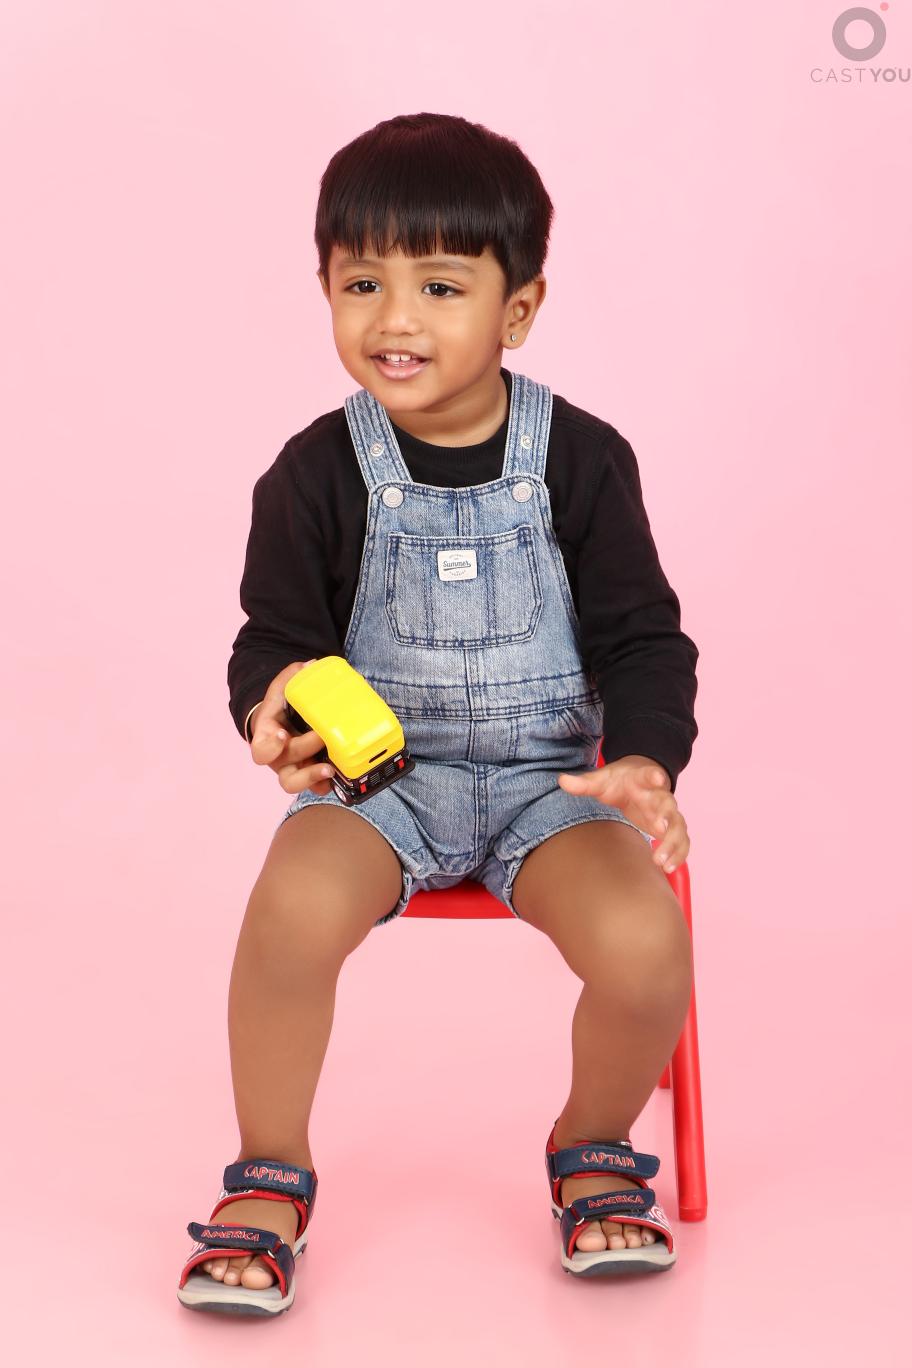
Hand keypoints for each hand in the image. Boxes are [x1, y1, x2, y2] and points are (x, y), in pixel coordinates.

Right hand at [249, 660, 334, 795]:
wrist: (282, 723)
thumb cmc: (280, 709)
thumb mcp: (280, 691)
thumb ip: (291, 679)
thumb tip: (310, 665)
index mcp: (265, 738)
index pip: (260, 749)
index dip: (270, 746)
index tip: (283, 733)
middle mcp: (277, 758)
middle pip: (283, 763)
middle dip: (303, 750)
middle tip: (320, 736)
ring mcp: (292, 769)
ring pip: (294, 784)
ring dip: (312, 777)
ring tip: (329, 769)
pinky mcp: (308, 775)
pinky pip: (314, 787)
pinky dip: (325, 784)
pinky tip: (339, 776)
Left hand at [557, 754, 689, 873]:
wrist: (639, 781)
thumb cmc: (620, 781)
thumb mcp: (602, 780)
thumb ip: (585, 783)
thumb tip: (562, 781)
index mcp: (644, 779)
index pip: (650, 775)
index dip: (654, 776)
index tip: (657, 778)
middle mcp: (660, 796)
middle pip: (669, 806)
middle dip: (667, 817)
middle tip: (660, 829)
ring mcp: (668, 813)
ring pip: (678, 828)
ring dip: (673, 844)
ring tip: (662, 862)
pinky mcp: (670, 828)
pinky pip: (681, 842)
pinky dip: (679, 854)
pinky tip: (668, 869)